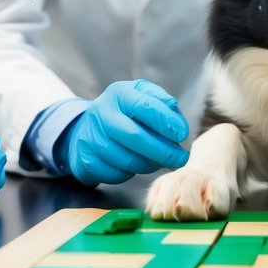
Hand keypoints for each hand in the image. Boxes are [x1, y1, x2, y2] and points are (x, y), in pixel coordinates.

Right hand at [56, 80, 189, 184]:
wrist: (87, 128)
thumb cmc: (125, 113)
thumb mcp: (143, 97)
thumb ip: (161, 103)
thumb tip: (175, 114)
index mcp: (119, 93)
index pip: (145, 106)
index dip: (166, 122)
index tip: (182, 134)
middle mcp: (102, 113)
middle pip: (135, 136)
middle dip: (163, 151)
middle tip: (180, 158)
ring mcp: (90, 137)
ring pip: (127, 159)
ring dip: (150, 164)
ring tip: (160, 161)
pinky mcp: (85, 160)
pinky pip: (116, 174)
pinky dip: (131, 173)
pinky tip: (138, 164)